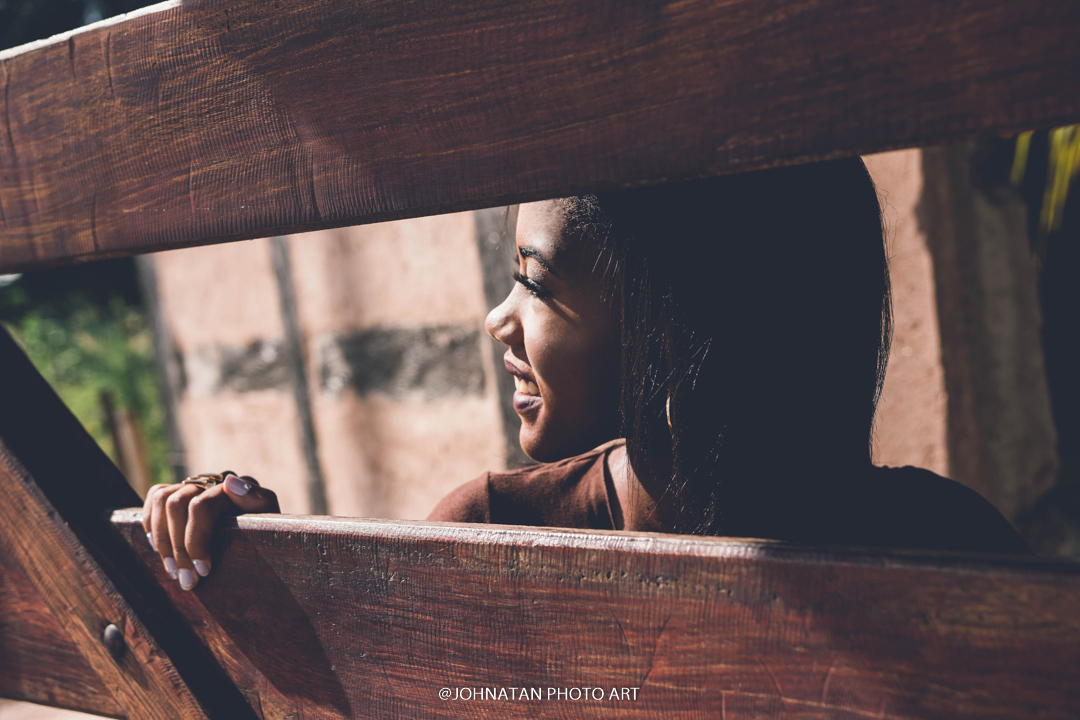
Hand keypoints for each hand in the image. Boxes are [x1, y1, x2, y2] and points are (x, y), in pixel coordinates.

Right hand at [142, 473, 278, 590]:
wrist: (263, 542)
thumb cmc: (267, 537)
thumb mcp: (271, 524)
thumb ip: (258, 500)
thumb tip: (231, 483)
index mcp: (237, 486)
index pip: (201, 506)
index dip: (195, 539)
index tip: (204, 571)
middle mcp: (213, 481)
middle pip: (177, 505)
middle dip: (178, 547)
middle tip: (187, 581)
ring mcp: (195, 485)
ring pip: (162, 500)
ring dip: (162, 538)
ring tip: (172, 570)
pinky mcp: (179, 493)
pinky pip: (155, 497)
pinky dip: (152, 523)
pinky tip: (158, 549)